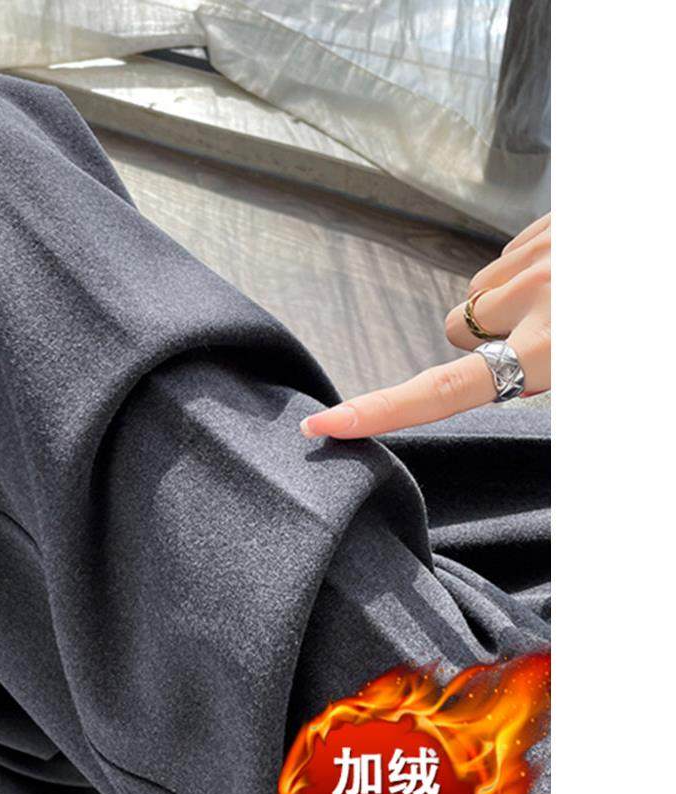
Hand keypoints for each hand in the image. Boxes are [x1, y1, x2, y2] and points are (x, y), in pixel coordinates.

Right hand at [300, 213, 550, 439]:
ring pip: (483, 289)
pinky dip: (530, 267)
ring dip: (512, 299)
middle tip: (550, 338)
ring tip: (569, 298)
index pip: (442, 391)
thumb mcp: (615, 376)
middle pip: (457, 327)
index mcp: (555, 346)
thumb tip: (513, 386)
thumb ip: (550, 383)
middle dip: (484, 337)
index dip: (379, 411)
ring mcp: (542, 253)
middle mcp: (536, 295)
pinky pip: (510, 254)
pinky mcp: (549, 221)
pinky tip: (573, 269)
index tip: (325, 424)